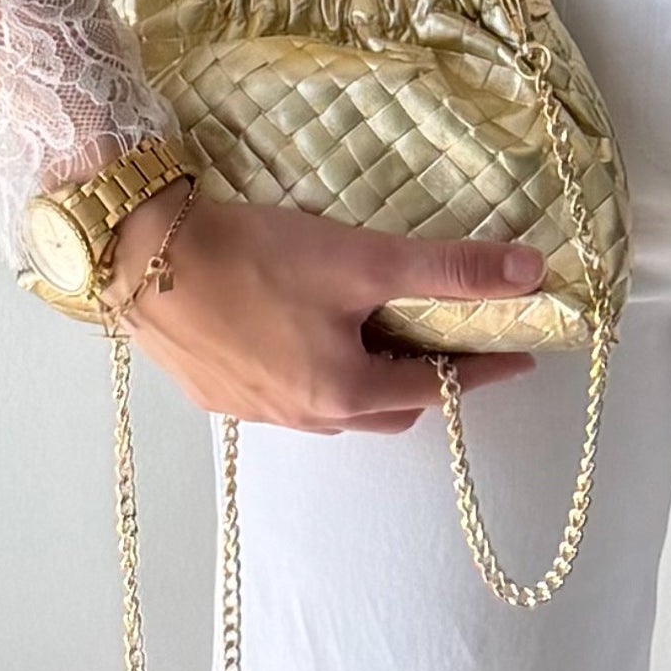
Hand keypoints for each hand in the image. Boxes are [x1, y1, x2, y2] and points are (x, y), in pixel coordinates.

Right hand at [112, 185, 543, 433]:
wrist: (140, 254)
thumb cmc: (255, 258)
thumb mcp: (364, 259)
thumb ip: (448, 271)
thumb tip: (530, 273)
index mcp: (345, 392)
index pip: (436, 388)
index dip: (481, 369)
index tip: (517, 357)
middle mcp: (302, 416)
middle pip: (385, 409)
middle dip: (421, 382)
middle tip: (440, 339)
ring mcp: (253, 410)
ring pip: (331, 408)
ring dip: (362, 381)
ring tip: (371, 335)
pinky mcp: (212, 393)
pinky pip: (281, 397)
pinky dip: (310, 375)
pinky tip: (298, 337)